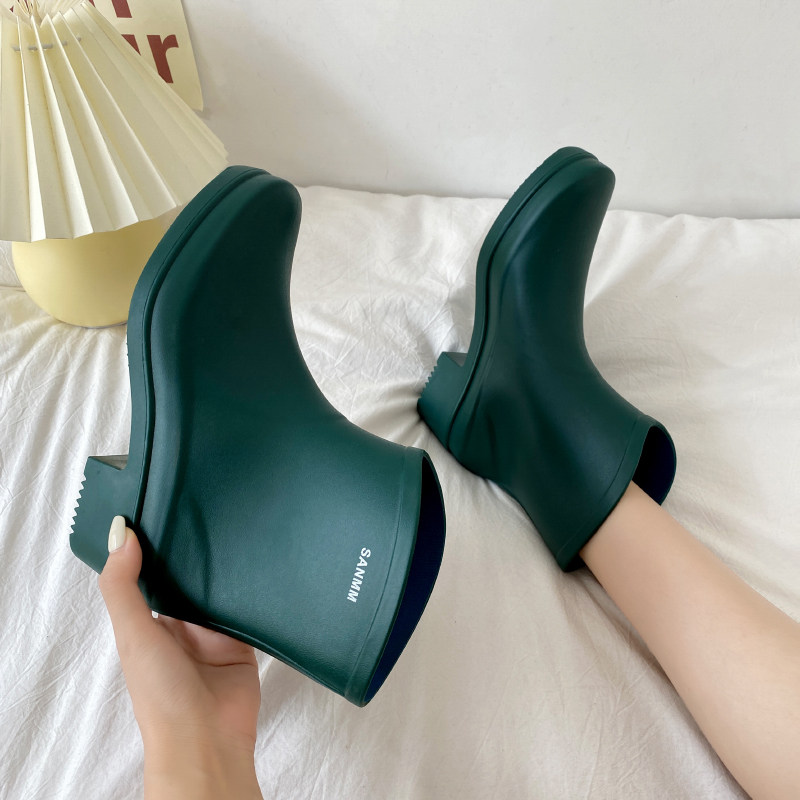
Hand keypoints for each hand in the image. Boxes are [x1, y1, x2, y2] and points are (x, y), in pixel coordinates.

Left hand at [98, 516, 263, 798]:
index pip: (151, 572)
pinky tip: (261, 565)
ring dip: (227, 569)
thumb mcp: (134, 635)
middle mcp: (181, 624)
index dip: (156, 543)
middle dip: (198, 551)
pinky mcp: (244, 640)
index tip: (164, 505)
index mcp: (149, 622)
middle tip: (208, 508)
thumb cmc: (162, 695)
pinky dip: (255, 592)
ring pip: (222, 588)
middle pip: (191, 576)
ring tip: (236, 526)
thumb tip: (120, 534)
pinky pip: (250, 607)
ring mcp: (213, 632)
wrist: (207, 738)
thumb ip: (123, 587)